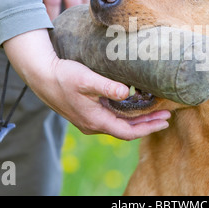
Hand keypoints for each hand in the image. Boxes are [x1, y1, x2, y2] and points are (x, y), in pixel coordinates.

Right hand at [3, 29, 170, 139]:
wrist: (41, 76)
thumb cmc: (63, 76)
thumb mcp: (86, 79)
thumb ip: (107, 87)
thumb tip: (127, 92)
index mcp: (95, 120)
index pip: (128, 132)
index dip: (148, 128)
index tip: (164, 120)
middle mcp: (94, 125)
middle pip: (126, 130)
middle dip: (148, 124)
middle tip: (167, 116)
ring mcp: (90, 120)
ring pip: (120, 124)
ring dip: (138, 119)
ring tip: (155, 111)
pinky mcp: (88, 113)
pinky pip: (112, 118)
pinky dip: (126, 114)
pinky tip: (135, 103)